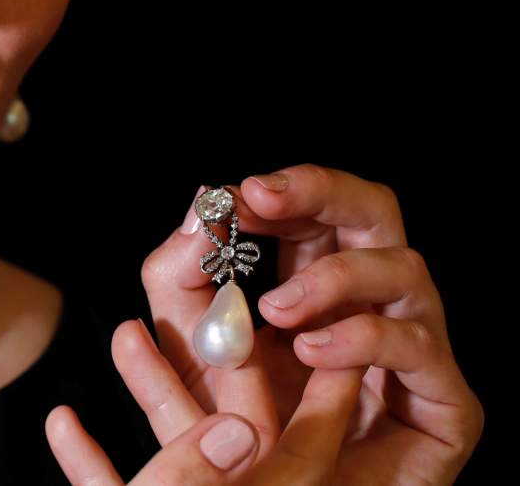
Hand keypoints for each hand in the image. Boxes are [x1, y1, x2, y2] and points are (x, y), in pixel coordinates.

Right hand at [45, 316, 371, 483]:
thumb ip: (194, 478)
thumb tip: (238, 426)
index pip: (306, 449)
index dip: (328, 385)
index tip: (337, 321)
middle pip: (236, 437)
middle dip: (222, 365)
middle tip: (230, 301)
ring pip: (169, 462)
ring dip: (143, 399)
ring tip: (124, 333)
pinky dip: (93, 465)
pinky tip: (64, 423)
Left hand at [134, 164, 483, 483]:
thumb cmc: (240, 435)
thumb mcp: (191, 350)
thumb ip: (180, 281)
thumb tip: (196, 212)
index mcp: (317, 282)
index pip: (316, 209)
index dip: (286, 189)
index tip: (237, 194)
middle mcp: (373, 302)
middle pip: (374, 211)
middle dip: (321, 192)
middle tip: (262, 199)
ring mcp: (416, 347)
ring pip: (404, 267)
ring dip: (332, 276)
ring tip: (276, 310)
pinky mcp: (445, 404)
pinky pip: (419, 346)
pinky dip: (362, 337)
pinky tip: (313, 351)